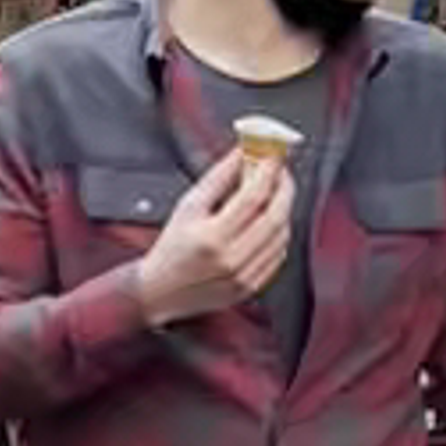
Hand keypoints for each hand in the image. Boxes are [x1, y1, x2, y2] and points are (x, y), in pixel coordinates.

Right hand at [136, 144, 294, 329]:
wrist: (161, 290)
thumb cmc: (172, 248)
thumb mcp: (187, 207)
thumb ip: (218, 178)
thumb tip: (243, 154)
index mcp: (212, 238)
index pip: (253, 198)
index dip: (268, 173)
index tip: (273, 157)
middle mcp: (231, 259)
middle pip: (276, 217)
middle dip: (284, 189)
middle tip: (281, 173)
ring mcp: (244, 276)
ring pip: (282, 236)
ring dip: (284, 210)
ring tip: (274, 194)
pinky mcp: (252, 286)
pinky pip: (279, 255)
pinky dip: (279, 233)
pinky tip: (269, 222)